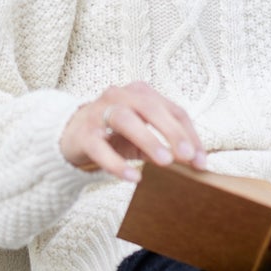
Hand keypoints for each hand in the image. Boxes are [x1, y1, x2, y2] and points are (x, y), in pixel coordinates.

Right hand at [60, 81, 203, 181]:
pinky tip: (133, 178)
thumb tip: (195, 162)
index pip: (173, 110)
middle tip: (188, 156)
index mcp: (141, 93)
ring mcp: (99, 112)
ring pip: (126, 120)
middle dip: (172, 132)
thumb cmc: (114, 134)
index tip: (201, 161)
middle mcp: (121, 96)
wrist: (70, 135)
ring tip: (165, 162)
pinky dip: (117, 163)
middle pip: (151, 108)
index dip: (190, 135)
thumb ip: (166, 144)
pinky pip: (100, 147)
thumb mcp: (143, 136)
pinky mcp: (83, 133)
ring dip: (149, 139)